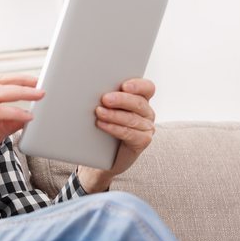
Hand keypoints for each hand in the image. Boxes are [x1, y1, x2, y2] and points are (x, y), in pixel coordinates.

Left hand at [78, 78, 155, 192]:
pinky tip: (102, 125)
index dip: (138, 85)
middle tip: (105, 99)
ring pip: (132, 119)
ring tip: (99, 112)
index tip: (124, 85)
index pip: (147, 87)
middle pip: (138, 102)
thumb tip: (92, 87)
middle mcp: (147, 112)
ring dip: (114, 115)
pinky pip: (129, 133)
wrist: (104, 155)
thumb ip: (108, 98)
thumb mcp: (108, 108)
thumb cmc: (105, 127)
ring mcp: (147, 127)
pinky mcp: (143, 141)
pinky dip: (114, 128)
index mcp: (142, 99)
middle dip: (121, 99)